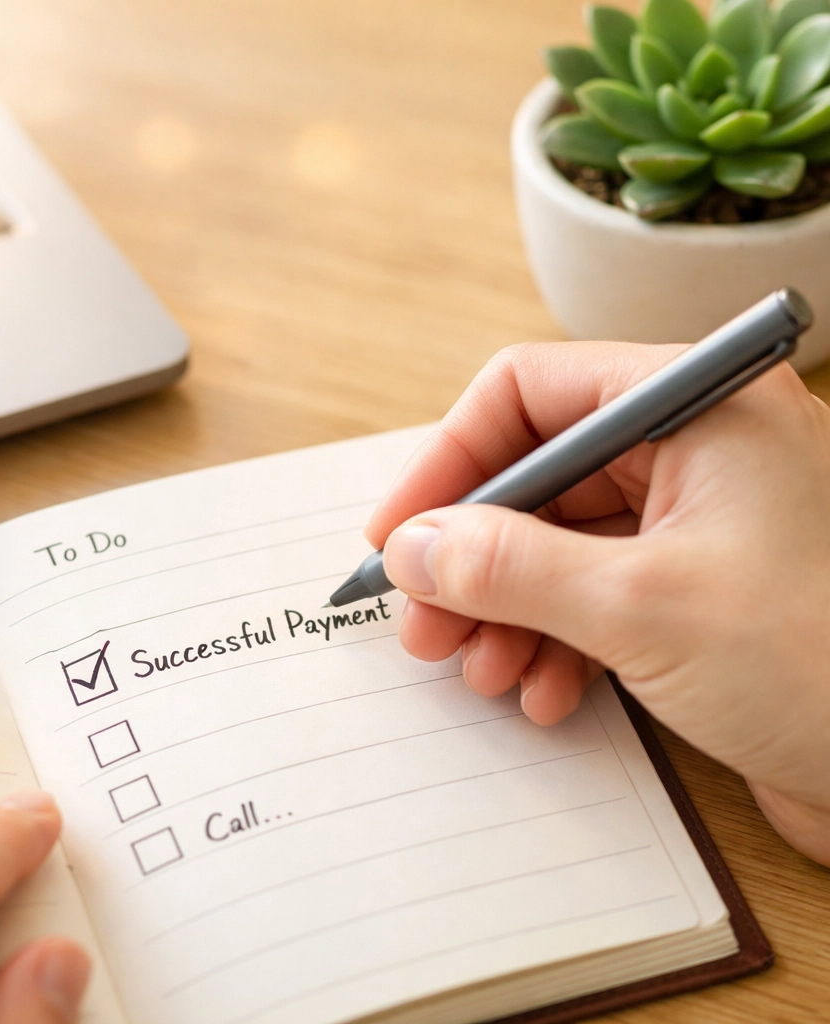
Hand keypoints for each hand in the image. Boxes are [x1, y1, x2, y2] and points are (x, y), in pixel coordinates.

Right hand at [368, 341, 829, 865]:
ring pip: (554, 544)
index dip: (449, 461)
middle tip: (424, 624)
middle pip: (535, 478)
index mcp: (697, 408)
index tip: (397, 535)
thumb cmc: (822, 665)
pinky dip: (552, 641)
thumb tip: (412, 547)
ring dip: (503, 610)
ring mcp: (692, 523)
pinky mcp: (692, 590)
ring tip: (481, 672)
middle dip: (470, 557)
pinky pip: (591, 595)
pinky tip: (544, 694)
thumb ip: (509, 567)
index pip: (530, 392)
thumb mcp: (640, 609)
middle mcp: (692, 451)